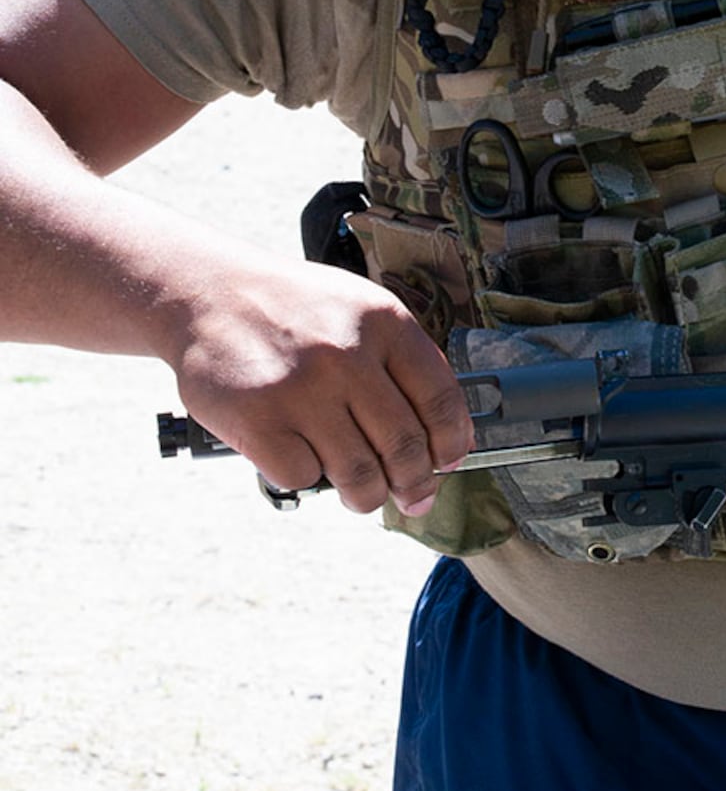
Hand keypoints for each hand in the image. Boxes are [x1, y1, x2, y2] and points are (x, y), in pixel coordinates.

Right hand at [162, 255, 472, 515]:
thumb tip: (444, 432)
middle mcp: (347, 355)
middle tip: (413, 497)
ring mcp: (302, 390)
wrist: (209, 293)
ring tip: (363, 494)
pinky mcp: (258, 420)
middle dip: (415, 483)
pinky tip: (302, 458)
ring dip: (367, 496)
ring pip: (359, 474)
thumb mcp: (360, 310)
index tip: (448, 463)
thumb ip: (402, 361)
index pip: (440, 400)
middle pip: (404, 445)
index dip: (452, 443)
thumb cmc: (294, 309)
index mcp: (384, 322)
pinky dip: (307, 478)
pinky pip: (303, 477)